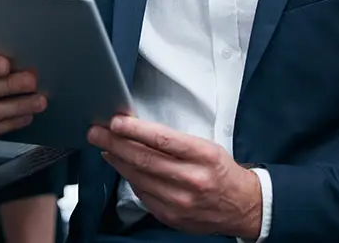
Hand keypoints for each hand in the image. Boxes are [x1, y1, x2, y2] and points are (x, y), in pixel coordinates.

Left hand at [88, 116, 261, 239]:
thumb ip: (173, 141)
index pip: (162, 139)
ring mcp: (180, 202)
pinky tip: (122, 167)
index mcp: (203, 156)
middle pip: (144, 159)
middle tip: (96, 132)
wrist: (242, 206)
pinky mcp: (171, 217)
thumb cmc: (220, 170)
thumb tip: (136, 130)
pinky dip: (129, 178)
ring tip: (105, 146)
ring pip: (138, 177)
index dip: (135, 130)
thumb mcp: (205, 146)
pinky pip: (142, 194)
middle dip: (115, 143)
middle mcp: (192, 180)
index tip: (115, 122)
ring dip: (117, 160)